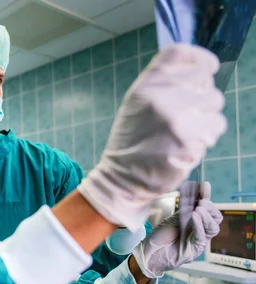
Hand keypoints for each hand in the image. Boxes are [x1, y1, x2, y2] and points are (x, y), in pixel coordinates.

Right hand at [78, 44, 225, 230]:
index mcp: (145, 84)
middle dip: (202, 96)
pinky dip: (207, 136)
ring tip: (185, 131)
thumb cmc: (133, 141)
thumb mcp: (138, 104)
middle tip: (186, 114)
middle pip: (204, 79)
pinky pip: (216, 126)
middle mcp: (160, 96)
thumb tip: (202, 71)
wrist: (122, 177)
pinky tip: (188, 144)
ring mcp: (176, 117)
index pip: (181, 53)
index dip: (200, 58)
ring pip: (215, 102)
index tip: (207, 68)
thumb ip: (164, 84)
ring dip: (206, 117)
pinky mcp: (189, 139)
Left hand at [132, 182, 221, 277]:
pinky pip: (202, 237)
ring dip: (206, 216)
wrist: (150, 253)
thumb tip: (197, 196)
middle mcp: (199, 230)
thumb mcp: (172, 219)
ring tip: (198, 209)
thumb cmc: (160, 236)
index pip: (207, 208)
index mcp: (194, 221)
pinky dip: (199, 225)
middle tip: (201, 202)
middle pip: (215, 218)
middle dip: (210, 207)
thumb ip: (186, 210)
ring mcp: (198, 240)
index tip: (204, 186)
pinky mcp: (195, 249)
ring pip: (213, 228)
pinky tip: (194, 216)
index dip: (206, 197)